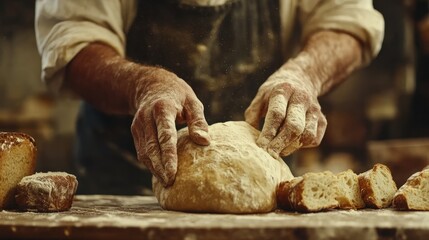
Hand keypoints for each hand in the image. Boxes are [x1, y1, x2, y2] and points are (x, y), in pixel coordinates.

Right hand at [131, 67, 209, 186]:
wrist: (150, 84)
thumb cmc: (177, 94)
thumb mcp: (192, 101)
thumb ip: (199, 121)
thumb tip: (205, 142)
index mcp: (162, 108)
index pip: (165, 135)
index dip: (169, 155)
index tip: (173, 173)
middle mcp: (146, 117)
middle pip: (152, 147)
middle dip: (160, 167)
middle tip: (171, 184)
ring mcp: (138, 125)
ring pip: (144, 152)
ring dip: (154, 169)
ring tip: (167, 183)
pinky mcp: (135, 131)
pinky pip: (142, 151)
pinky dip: (150, 164)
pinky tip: (160, 174)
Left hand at [245, 61, 326, 157]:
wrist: (302, 79)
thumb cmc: (275, 92)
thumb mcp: (261, 95)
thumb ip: (253, 114)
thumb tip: (250, 136)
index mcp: (283, 90)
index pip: (277, 114)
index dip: (268, 132)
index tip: (260, 146)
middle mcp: (301, 98)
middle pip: (294, 126)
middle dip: (281, 143)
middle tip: (270, 154)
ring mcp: (314, 109)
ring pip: (307, 135)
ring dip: (292, 147)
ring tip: (279, 151)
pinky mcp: (322, 119)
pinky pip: (314, 139)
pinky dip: (302, 146)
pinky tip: (291, 144)